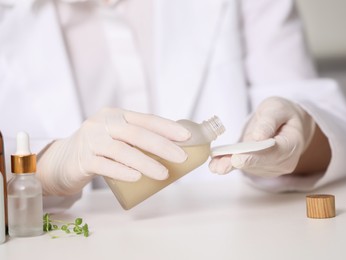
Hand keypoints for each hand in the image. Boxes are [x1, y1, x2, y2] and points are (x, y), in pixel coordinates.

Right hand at [37, 108, 190, 194]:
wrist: (64, 160)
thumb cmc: (100, 148)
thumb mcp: (117, 136)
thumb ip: (138, 138)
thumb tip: (175, 149)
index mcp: (116, 114)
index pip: (146, 119)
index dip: (167, 127)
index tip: (187, 137)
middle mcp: (103, 123)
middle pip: (136, 133)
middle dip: (162, 146)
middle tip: (181, 158)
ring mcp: (91, 140)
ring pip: (123, 151)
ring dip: (146, 162)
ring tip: (164, 174)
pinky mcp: (82, 160)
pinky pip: (105, 166)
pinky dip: (123, 172)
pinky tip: (137, 177)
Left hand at [209, 97, 315, 176]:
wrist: (286, 123)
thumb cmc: (282, 113)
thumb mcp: (277, 108)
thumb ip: (268, 121)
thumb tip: (259, 137)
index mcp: (292, 143)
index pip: (274, 153)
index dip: (255, 157)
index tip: (238, 159)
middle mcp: (284, 161)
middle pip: (259, 164)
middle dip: (238, 164)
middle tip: (219, 167)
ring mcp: (272, 167)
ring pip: (249, 167)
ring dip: (230, 165)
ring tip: (214, 165)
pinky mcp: (260, 168)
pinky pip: (244, 166)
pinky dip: (229, 164)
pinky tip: (215, 164)